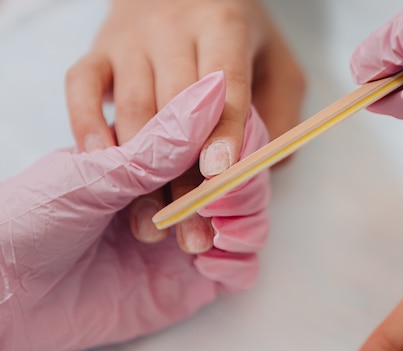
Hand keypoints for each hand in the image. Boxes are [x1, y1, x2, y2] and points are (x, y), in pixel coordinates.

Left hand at [0, 72, 269, 350]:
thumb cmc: (34, 221)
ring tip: (192, 239)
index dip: (235, 140)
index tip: (220, 159)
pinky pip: (242, 266)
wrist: (6, 294)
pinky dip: (239, 261)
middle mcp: (180, 190)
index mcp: (156, 154)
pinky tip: (207, 263)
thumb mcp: (95, 173)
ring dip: (238, 222)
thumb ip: (159, 140)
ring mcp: (191, 234)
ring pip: (250, 217)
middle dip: (233, 187)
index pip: (221, 133)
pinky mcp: (195, 280)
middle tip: (204, 204)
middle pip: (242, 175)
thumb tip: (214, 89)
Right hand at [65, 0, 303, 251]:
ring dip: (141, 174)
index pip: (225, 85)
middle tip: (193, 231)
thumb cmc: (237, 37)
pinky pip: (80, 88)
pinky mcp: (96, 51)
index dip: (224, 131)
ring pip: (131, 110)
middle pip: (175, 110)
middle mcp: (171, 28)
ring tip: (154, 225)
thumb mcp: (277, 66)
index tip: (220, 175)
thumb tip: (260, 172)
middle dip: (184, 177)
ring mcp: (128, 40)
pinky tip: (102, 168)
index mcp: (223, 25)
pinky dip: (86, 128)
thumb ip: (280, 116)